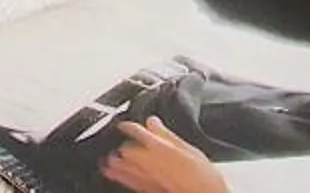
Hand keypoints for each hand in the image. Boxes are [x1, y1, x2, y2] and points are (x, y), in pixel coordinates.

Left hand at [102, 119, 224, 192]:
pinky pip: (126, 180)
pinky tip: (110, 173)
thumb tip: (153, 122)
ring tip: (108, 157)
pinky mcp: (146, 189)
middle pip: (125, 150)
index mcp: (158, 147)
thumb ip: (166, 134)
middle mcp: (148, 161)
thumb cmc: (201, 174)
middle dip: (121, 145)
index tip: (122, 125)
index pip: (136, 131)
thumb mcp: (187, 148)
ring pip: (122, 166)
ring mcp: (146, 177)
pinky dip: (117, 175)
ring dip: (114, 160)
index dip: (126, 126)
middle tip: (120, 142)